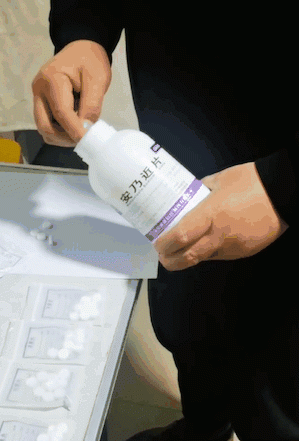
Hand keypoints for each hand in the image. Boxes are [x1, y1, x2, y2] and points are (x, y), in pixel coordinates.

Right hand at [31, 40, 111, 145]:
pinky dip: (59, 131)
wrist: (81, 49)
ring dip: (61, 136)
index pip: (61, 112)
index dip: (74, 130)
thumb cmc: (90, 60)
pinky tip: (73, 127)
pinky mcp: (40, 102)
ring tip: (79, 132)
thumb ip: (92, 104)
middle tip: (83, 139)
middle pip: (44, 125)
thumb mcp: (98, 79)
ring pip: (43, 127)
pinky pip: (46, 122)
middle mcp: (39, 89)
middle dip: (64, 137)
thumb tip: (86, 129)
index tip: (87, 141)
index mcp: (52, 79)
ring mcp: (37, 96)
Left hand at [154, 162, 288, 270]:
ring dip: (190, 256)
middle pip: (186, 258)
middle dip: (170, 260)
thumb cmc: (251, 182)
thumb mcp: (220, 179)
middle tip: (163, 255)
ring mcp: (232, 247)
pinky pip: (221, 255)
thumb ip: (202, 188)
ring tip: (182, 248)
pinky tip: (208, 242)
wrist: (284, 193)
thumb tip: (189, 192)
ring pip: (203, 258)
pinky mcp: (244, 252)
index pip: (179, 237)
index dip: (164, 245)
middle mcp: (218, 236)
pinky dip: (210, 251)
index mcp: (210, 215)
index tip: (156, 244)